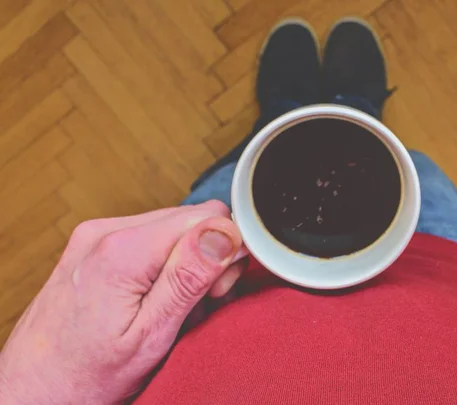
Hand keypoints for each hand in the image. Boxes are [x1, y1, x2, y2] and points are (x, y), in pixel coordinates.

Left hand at [0, 201, 247, 404]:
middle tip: (197, 302)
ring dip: (186, 260)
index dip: (225, 250)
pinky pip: (149, 235)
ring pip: (172, 226)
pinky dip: (163, 261)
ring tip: (172, 303)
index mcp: (123, 250)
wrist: (33, 389)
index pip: (207, 215)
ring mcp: (95, 235)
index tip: (217, 289)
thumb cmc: (88, 375)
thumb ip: (189, 277)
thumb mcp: (151, 334)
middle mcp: (105, 231)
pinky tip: (153, 294)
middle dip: (207, 257)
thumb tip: (225, 230)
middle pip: (190, 217)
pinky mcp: (92, 243)